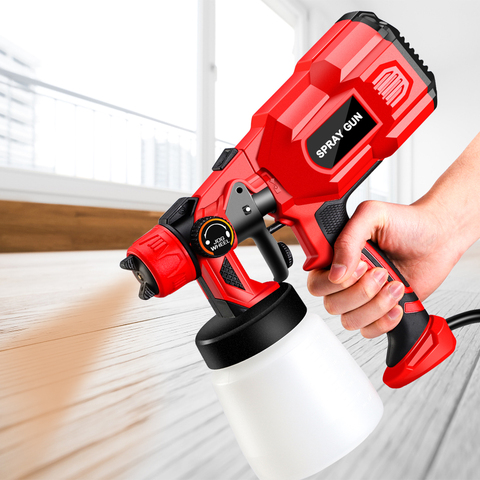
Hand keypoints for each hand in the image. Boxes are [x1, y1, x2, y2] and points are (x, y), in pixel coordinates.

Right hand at [307, 199, 461, 337]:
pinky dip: (384, 320)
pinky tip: (397, 303)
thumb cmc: (407, 224)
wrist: (439, 238)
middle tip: (380, 272)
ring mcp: (362, 296)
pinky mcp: (379, 310)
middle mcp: (346, 278)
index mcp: (336, 256)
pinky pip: (368, 330)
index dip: (332, 281)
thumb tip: (336, 272)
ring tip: (394, 285)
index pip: (316, 280)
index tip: (360, 266)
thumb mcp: (373, 215)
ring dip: (376, 305)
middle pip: (331, 304)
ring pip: (350, 320)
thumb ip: (348, 239)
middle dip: (361, 292)